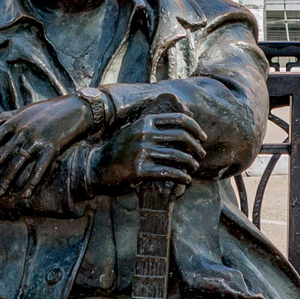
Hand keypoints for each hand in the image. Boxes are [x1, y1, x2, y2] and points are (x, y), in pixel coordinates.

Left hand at [0, 95, 92, 194]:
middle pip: (1, 154)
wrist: (76, 108)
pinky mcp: (52, 148)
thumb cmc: (47, 110)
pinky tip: (25, 194)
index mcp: (14, 122)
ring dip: (6, 180)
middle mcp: (23, 131)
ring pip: (18, 163)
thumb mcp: (22, 111)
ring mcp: (37, 140)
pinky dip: (32, 182)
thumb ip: (1, 118)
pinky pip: (40, 168)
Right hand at [84, 112, 205, 195]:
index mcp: (146, 121)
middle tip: (201, 154)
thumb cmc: (120, 150)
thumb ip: (154, 125)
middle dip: (196, 146)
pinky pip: (168, 172)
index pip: (179, 119)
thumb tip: (184, 118)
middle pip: (181, 136)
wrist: (97, 168)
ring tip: (193, 168)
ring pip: (177, 156)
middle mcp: (144, 134)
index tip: (202, 138)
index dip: (195, 128)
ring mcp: (141, 151)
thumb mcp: (135, 130)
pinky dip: (181, 177)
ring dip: (191, 163)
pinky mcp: (140, 170)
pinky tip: (186, 180)